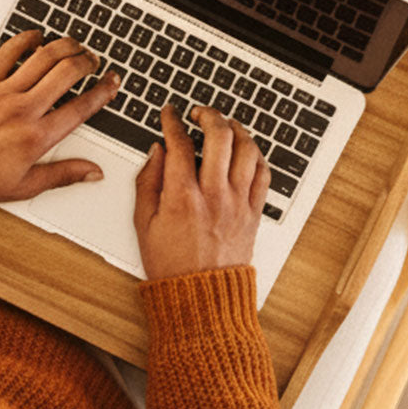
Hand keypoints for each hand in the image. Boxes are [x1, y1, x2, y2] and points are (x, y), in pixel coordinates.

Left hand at [0, 30, 120, 204]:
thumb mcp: (24, 186)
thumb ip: (63, 175)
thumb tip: (92, 173)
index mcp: (37, 138)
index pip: (81, 108)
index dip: (102, 92)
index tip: (111, 84)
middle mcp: (23, 111)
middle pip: (67, 73)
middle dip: (87, 62)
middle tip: (93, 61)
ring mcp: (2, 93)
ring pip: (43, 57)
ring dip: (64, 46)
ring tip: (73, 45)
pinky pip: (9, 52)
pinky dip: (26, 40)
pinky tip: (36, 37)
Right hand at [133, 102, 269, 280]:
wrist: (201, 296)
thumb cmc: (171, 265)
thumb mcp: (143, 224)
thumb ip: (147, 183)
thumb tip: (156, 154)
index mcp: (182, 197)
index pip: (179, 143)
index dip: (172, 121)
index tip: (170, 114)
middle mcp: (214, 195)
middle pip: (219, 136)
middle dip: (208, 115)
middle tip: (199, 113)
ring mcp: (238, 202)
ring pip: (247, 149)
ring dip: (236, 129)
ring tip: (225, 125)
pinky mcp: (253, 213)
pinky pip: (263, 173)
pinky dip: (256, 154)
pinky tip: (246, 150)